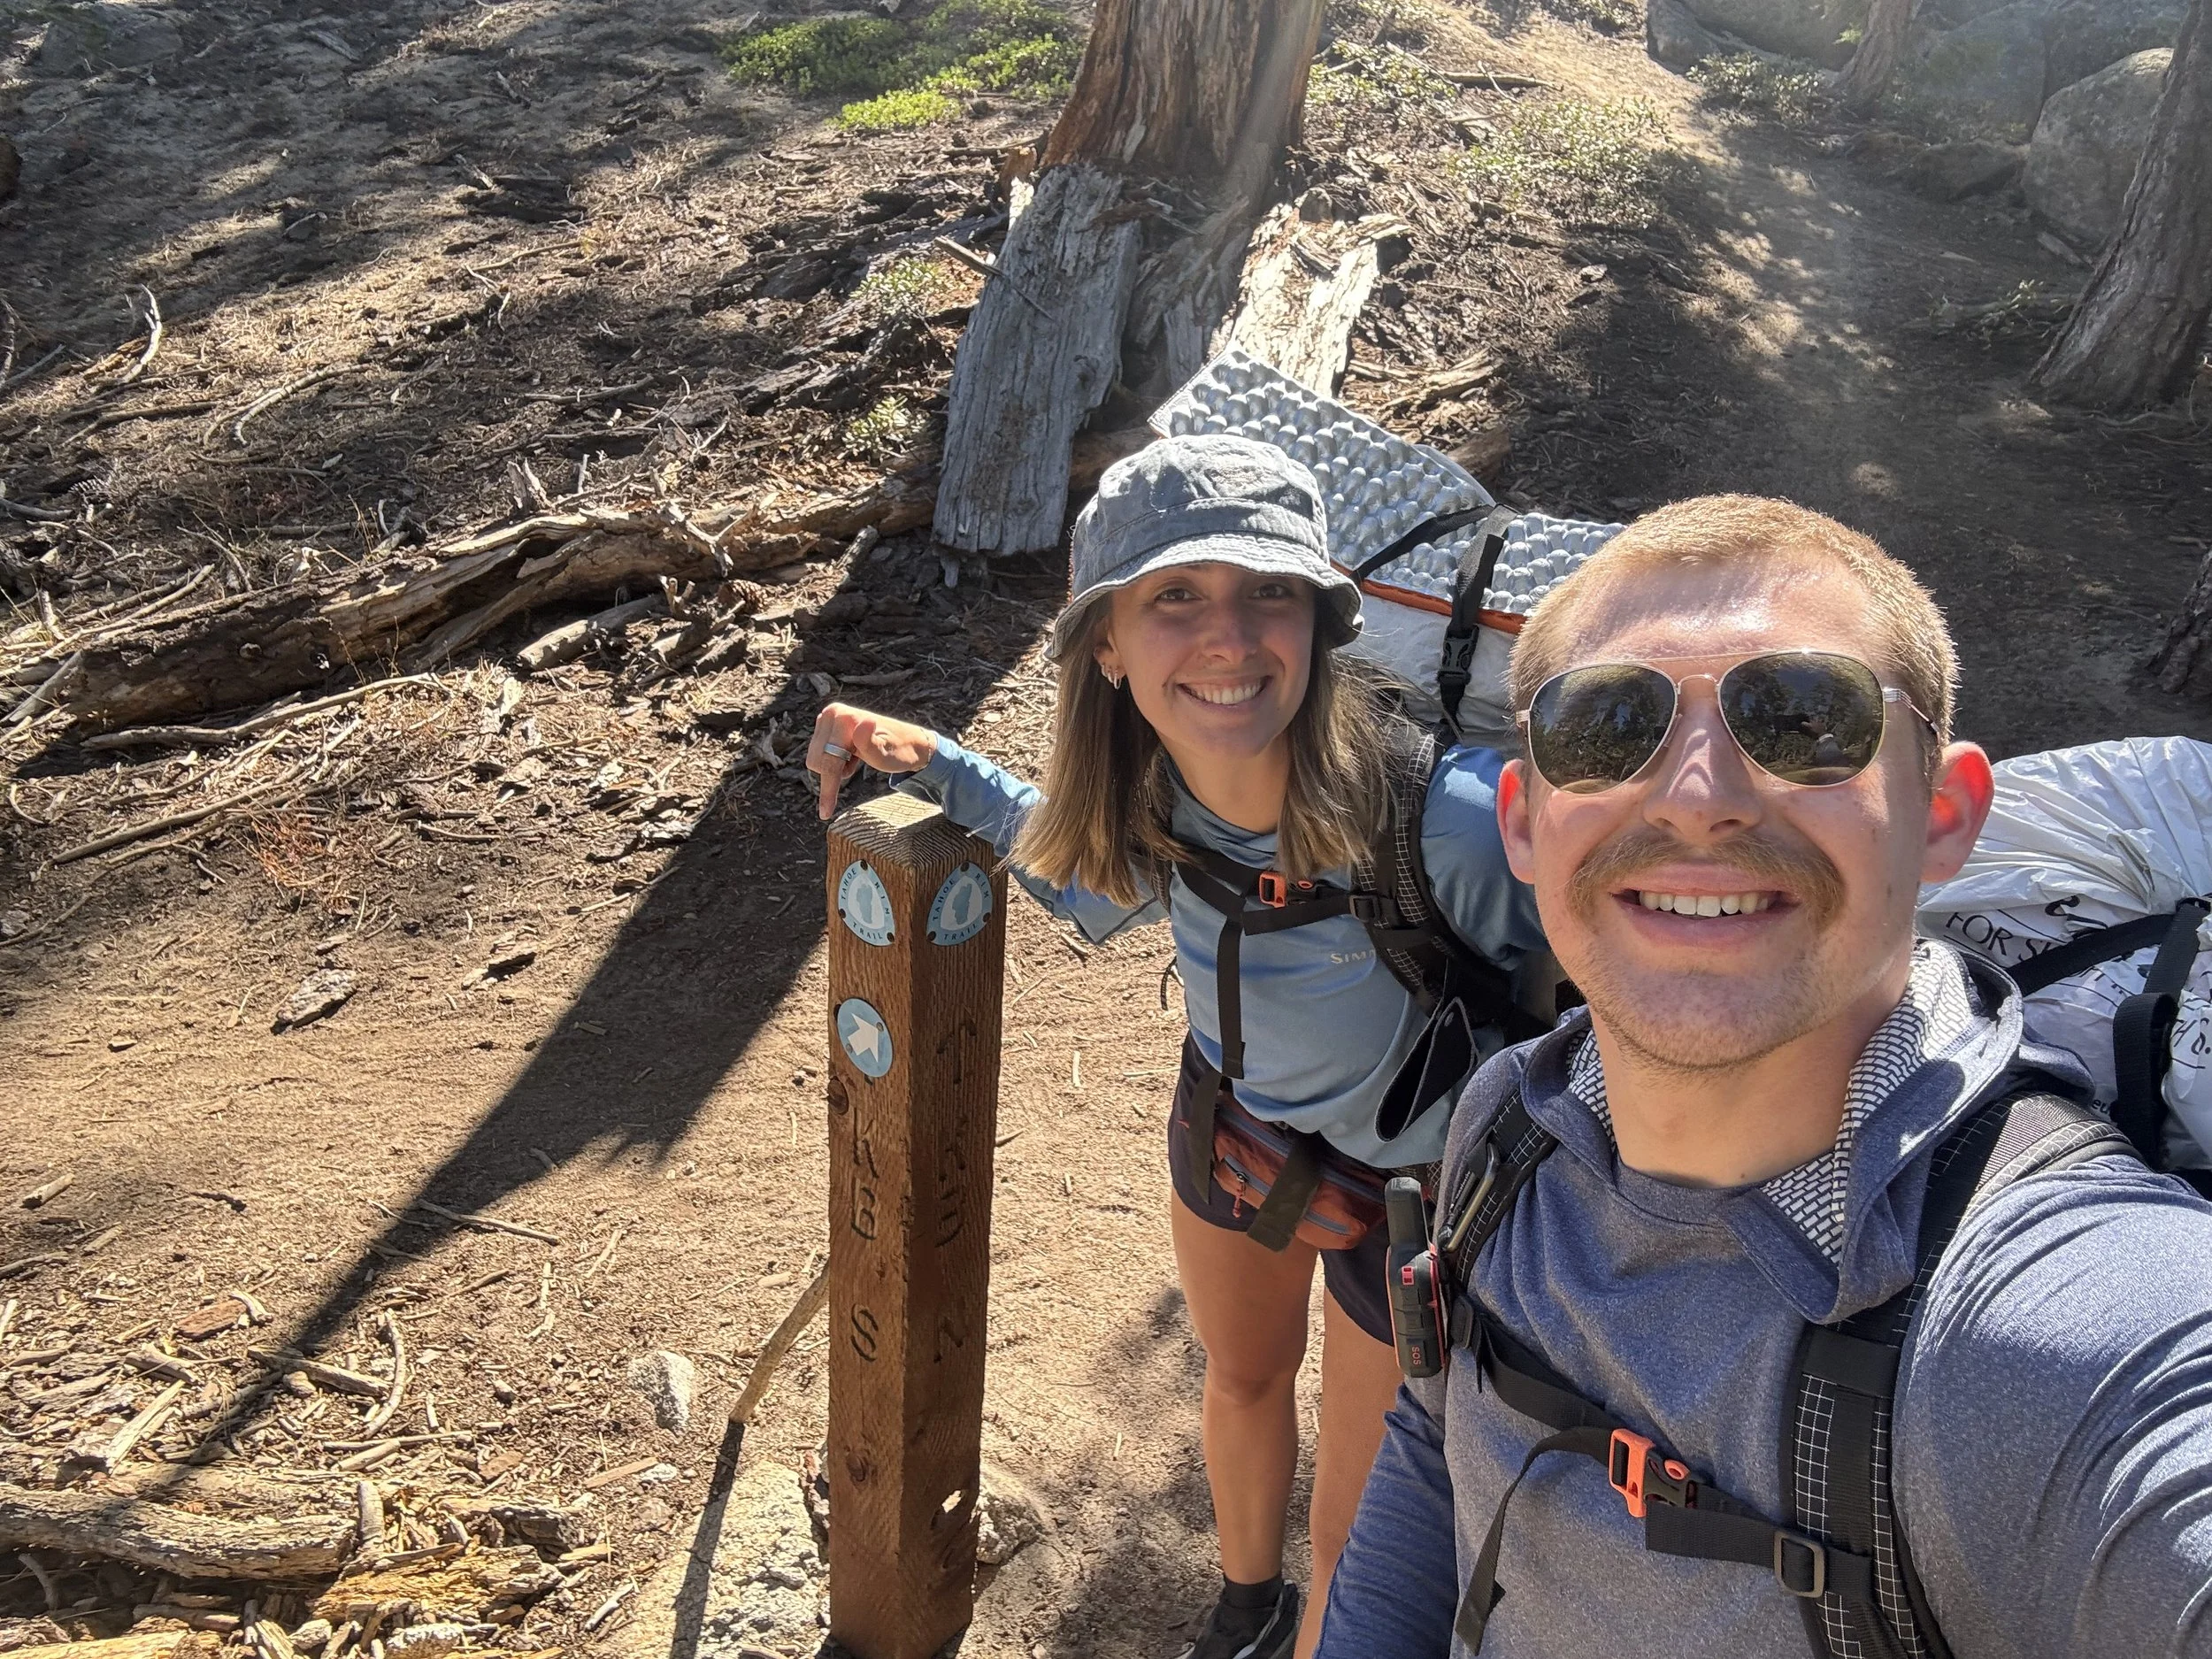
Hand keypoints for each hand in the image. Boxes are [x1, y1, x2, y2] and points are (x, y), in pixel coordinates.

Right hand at [808, 702, 939, 819]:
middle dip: (833, 773)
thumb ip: (872, 744)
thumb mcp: (886, 756)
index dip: (828, 787)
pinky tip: (850, 755)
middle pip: (816, 759)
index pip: (829, 760)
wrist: (907, 742)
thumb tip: (864, 723)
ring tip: (855, 759)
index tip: (826, 813)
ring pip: (814, 758)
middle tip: (855, 766)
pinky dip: (833, 761)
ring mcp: (828, 718)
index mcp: (845, 718)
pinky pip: (818, 753)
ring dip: (833, 767)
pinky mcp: (826, 725)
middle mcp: (833, 713)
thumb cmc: (899, 753)